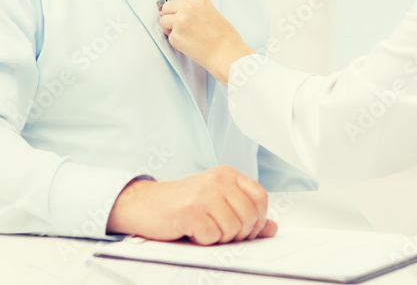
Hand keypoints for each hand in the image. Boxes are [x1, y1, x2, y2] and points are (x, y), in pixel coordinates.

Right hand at [106, 166, 278, 244]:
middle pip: (249, 216)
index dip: (259, 218)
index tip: (248, 228)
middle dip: (239, 234)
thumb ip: (244, 213)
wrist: (144, 204)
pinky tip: (192, 231)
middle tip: (222, 233)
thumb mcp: (217, 203)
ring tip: (205, 230)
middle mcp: (218, 180)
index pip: (260, 196)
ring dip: (220, 239)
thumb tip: (272, 228)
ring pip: (233, 229)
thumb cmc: (181, 204)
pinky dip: (203, 241)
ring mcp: (204, 194)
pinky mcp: (191, 211)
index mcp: (227, 174)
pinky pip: (212, 237)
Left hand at [159, 0, 253, 83]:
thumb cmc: (225, 37)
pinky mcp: (175, 36)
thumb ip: (197, 8)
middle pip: (166, 7)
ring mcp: (180, 21)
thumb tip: (183, 11)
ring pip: (163, 21)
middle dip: (171, 16)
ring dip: (170, 28)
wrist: (226, 53)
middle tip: (179, 25)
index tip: (183, 15)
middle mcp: (187, 6)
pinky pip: (169, 37)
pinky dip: (176, 42)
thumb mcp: (212, 12)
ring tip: (183, 35)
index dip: (180, 9)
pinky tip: (188, 44)